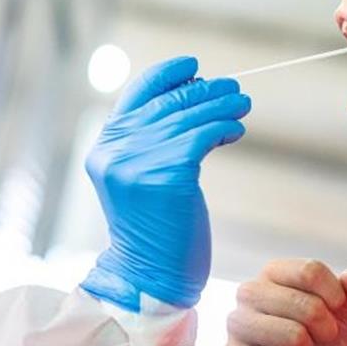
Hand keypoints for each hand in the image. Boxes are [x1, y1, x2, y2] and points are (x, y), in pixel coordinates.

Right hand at [80, 56, 250, 310]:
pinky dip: (224, 127)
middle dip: (204, 91)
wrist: (151, 276)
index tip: (193, 68)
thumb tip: (190, 99)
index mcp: (104, 148)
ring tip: (242, 104)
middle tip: (233, 89)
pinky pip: (203, 136)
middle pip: (167, 104)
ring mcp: (138, 162)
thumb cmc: (154, 230)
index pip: (136, 95)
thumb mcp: (140, 179)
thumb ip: (149, 143)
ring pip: (188, 118)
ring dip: (221, 105)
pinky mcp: (166, 175)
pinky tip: (236, 129)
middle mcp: (116, 151)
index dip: (166, 75)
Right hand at [223, 259, 346, 345]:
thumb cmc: (323, 343)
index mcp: (273, 272)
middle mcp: (249, 292)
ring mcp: (236, 324)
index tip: (337, 309)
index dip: (336, 295)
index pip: (310, 271)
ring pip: (293, 335)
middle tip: (322, 337)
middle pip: (305, 305)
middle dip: (327, 328)